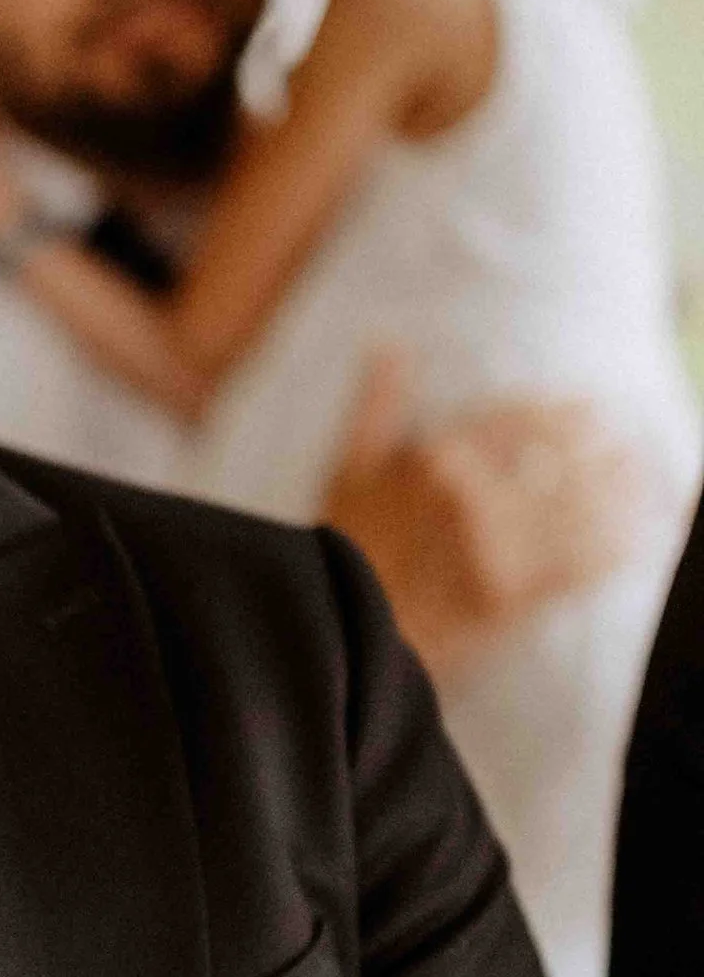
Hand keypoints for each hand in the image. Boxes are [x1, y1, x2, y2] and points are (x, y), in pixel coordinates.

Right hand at [323, 351, 646, 682]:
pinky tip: (632, 541)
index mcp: (434, 457)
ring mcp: (492, 546)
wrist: (339, 630)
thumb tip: (388, 346)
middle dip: (598, 449)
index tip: (586, 412)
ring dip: (616, 495)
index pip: (518, 419)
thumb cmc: (342, 548)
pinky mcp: (509, 596)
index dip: (559, 414)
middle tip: (622, 446)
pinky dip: (611, 552)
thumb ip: (375, 406)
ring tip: (637, 484)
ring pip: (577, 507)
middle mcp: (468, 494)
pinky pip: (577, 565)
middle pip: (556, 457)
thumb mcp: (347, 469)